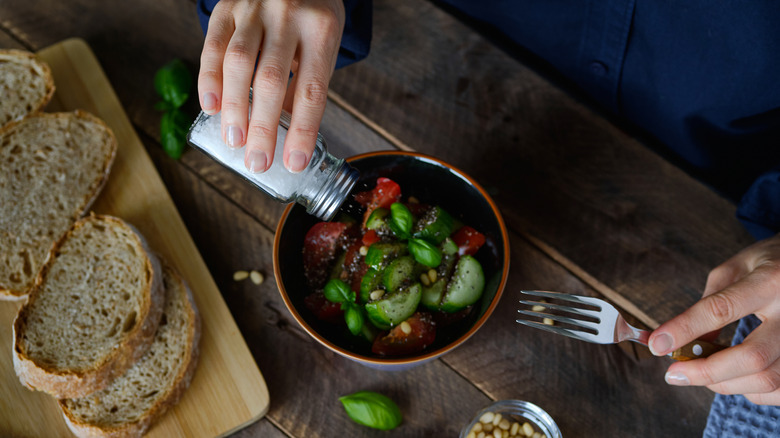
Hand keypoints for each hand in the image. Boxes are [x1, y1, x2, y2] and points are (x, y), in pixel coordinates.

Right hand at [198, 0, 344, 172]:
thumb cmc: (311, 15)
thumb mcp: (322, 43)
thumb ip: (303, 83)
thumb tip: (287, 133)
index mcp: (321, 30)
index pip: (311, 90)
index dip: (303, 131)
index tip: (294, 163)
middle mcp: (288, 16)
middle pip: (271, 80)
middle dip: (262, 127)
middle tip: (257, 162)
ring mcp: (255, 9)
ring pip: (238, 63)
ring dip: (234, 107)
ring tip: (234, 140)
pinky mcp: (227, 7)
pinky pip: (213, 45)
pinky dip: (209, 79)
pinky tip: (211, 107)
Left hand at [649, 234, 779, 405]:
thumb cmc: (770, 261)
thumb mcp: (736, 268)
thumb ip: (711, 302)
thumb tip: (682, 340)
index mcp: (769, 281)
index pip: (721, 310)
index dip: (685, 330)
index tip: (657, 345)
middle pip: (752, 357)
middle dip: (706, 372)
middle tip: (675, 374)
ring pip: (768, 379)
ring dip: (726, 384)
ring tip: (700, 374)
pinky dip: (751, 391)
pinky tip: (733, 378)